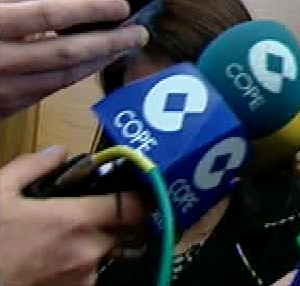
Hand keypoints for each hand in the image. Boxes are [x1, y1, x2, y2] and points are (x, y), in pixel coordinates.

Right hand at [0, 0, 147, 116]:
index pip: (50, 14)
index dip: (91, 9)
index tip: (121, 5)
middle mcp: (0, 61)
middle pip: (66, 51)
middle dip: (110, 42)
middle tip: (138, 33)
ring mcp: (4, 89)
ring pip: (64, 77)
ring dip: (100, 61)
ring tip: (125, 47)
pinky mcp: (7, 107)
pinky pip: (51, 90)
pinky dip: (77, 75)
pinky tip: (96, 63)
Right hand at [0, 146, 146, 285]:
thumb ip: (32, 167)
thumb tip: (58, 152)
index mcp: (75, 220)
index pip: (135, 206)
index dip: (141, 196)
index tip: (140, 189)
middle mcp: (87, 251)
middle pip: (127, 231)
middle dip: (119, 220)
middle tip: (99, 210)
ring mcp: (82, 279)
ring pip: (109, 254)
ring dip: (99, 244)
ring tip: (68, 238)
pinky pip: (90, 276)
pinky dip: (81, 266)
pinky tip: (56, 258)